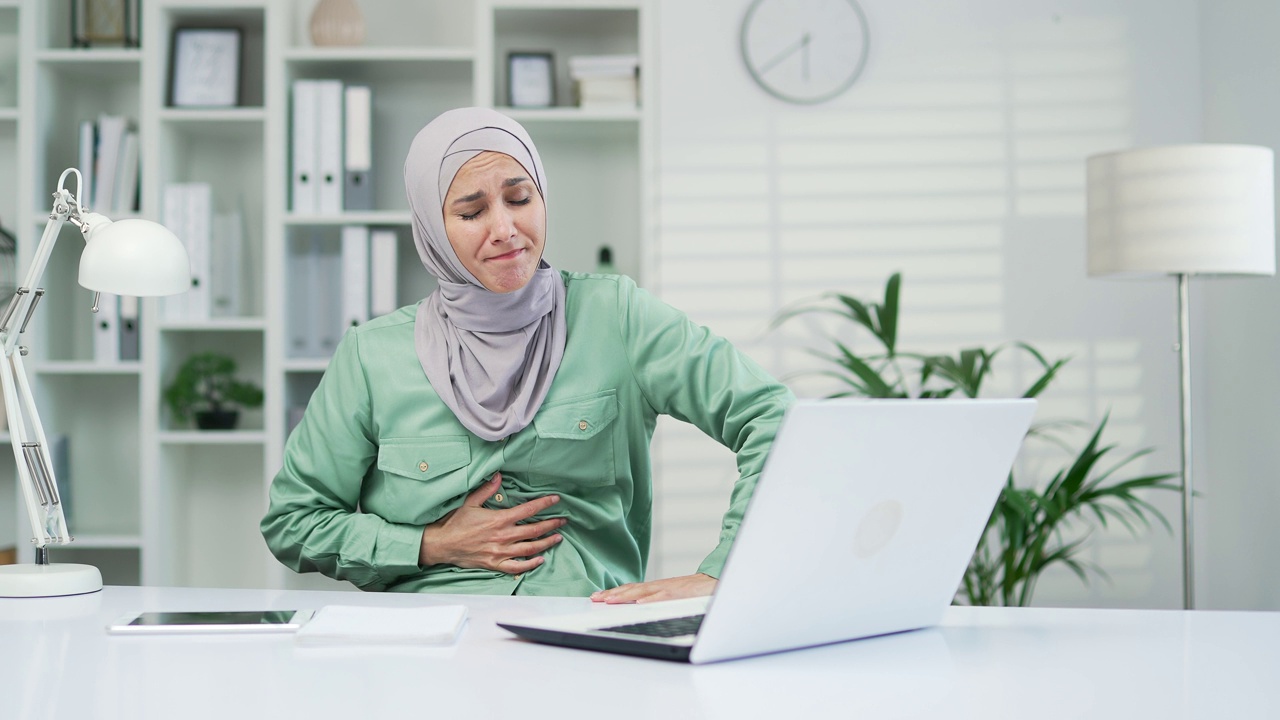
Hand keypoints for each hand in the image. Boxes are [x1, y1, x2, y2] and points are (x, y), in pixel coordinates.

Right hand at [419, 472, 565, 573]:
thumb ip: (487, 489)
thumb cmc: (455, 523)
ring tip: (558, 538)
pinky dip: (530, 564)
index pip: (527, 510)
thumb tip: (499, 476)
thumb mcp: (470, 502)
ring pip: (529, 548)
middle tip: (563, 521)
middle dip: (551, 524)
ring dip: (546, 543)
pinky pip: (517, 567)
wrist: (442, 544)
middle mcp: (503, 536)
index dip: (544, 504)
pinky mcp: (495, 564)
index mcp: (498, 519)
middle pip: (534, 530)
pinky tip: (540, 559)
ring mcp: (500, 552)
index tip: (556, 500)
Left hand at [590, 573, 717, 603]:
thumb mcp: (672, 596)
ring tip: (609, 600)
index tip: (598, 596)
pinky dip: (651, 599)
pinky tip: (639, 603)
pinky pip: (664, 596)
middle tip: (595, 598)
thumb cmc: (695, 591)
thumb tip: (640, 606)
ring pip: (643, 591)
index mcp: (657, 588)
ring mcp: (669, 589)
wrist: (716, 581)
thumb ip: (657, 599)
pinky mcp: (680, 593)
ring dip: (625, 595)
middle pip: (632, 589)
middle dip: (613, 594)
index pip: (632, 589)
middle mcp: (660, 586)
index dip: (614, 592)